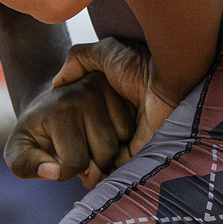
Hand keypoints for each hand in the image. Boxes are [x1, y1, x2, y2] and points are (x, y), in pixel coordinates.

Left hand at [6, 69, 135, 189]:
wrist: (48, 100)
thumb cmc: (36, 131)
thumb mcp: (18, 149)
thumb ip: (26, 166)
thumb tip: (53, 172)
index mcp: (57, 113)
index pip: (75, 163)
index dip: (67, 172)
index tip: (58, 161)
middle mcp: (83, 98)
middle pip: (104, 156)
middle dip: (92, 166)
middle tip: (77, 154)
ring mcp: (104, 93)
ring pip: (122, 147)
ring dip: (108, 156)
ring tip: (89, 146)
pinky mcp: (119, 93)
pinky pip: (133, 133)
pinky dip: (121, 142)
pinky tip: (103, 136)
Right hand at [54, 37, 178, 159]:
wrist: (167, 82)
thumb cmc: (138, 64)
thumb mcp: (104, 52)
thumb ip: (78, 59)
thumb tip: (57, 81)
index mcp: (112, 95)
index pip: (87, 115)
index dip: (72, 123)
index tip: (55, 130)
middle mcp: (121, 116)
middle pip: (94, 135)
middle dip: (80, 145)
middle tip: (62, 154)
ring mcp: (130, 134)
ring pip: (105, 153)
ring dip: (92, 160)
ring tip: (75, 167)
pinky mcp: (139, 148)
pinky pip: (120, 164)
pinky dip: (106, 169)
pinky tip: (89, 171)